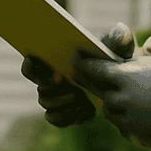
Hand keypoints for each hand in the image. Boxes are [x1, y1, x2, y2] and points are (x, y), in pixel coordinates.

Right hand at [21, 22, 135, 126]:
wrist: (120, 82)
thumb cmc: (112, 60)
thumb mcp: (117, 48)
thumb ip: (118, 38)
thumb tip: (118, 31)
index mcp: (53, 62)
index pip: (30, 66)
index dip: (32, 68)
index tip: (55, 71)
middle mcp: (49, 81)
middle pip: (41, 91)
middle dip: (55, 93)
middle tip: (74, 91)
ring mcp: (55, 99)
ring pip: (48, 107)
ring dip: (64, 106)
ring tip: (83, 102)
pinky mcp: (64, 113)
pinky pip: (58, 120)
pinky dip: (70, 117)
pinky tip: (88, 112)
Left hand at [71, 53, 150, 148]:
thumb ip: (130, 65)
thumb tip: (114, 65)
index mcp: (124, 77)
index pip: (93, 69)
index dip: (82, 63)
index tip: (75, 59)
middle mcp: (121, 99)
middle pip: (96, 90)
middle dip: (90, 81)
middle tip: (81, 74)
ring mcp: (127, 118)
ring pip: (108, 108)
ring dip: (110, 101)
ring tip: (116, 93)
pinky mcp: (135, 133)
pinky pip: (121, 123)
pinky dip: (123, 115)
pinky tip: (133, 108)